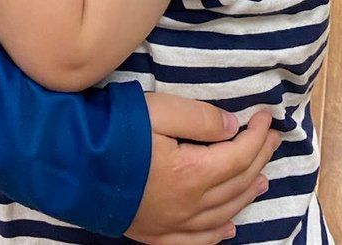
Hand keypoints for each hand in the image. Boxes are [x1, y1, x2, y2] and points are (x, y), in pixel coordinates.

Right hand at [126, 96, 278, 244]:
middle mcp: (189, 206)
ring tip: (262, 179)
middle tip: (272, 139)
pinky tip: (229, 227)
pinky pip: (197, 240)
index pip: (238, 155)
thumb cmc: (114, 132)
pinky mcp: (156, 235)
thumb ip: (199, 118)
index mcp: (192, 174)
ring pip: (223, 213)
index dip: (256, 136)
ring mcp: (172, 225)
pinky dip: (218, 232)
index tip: (265, 117)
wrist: (70, 164)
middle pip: (236, 184)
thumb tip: (233, 128)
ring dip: (246, 194)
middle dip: (258, 159)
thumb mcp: (158, 110)